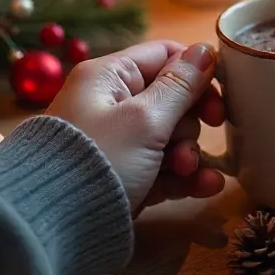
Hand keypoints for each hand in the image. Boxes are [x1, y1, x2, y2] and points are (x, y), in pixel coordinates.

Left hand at [47, 40, 225, 213]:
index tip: (218, 100)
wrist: (56, 225)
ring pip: (170, 137)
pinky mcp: (125, 175)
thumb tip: (205, 50)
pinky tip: (207, 185)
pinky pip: (163, 167)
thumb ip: (180, 86)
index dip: (197, 74)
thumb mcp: (145, 120)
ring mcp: (118, 142)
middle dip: (190, 124)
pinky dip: (184, 176)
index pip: (164, 55)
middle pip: (172, 100)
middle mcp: (112, 104)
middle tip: (192, 142)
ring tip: (188, 171)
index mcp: (110, 77)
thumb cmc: (101, 159)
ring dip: (189, 153)